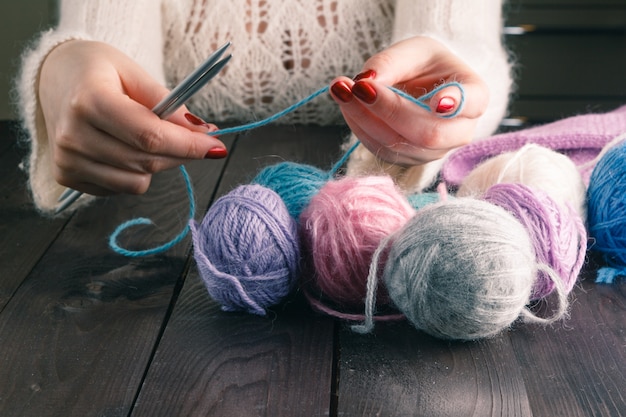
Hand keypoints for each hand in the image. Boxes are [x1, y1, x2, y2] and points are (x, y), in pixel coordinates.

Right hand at [38, 40, 226, 195]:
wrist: (54, 77)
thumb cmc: (98, 71)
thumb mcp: (135, 74)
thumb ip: (170, 105)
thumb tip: (205, 133)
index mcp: (90, 101)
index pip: (150, 136)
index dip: (189, 146)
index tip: (217, 146)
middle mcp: (73, 135)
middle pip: (147, 162)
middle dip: (181, 154)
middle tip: (197, 140)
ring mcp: (67, 160)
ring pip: (137, 182)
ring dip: (157, 165)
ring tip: (149, 139)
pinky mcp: (67, 176)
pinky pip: (120, 189)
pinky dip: (134, 173)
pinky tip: (125, 149)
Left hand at [329, 36, 488, 165]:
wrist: (419, 85)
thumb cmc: (422, 65)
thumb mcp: (411, 50)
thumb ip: (391, 62)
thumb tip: (367, 82)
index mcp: (474, 96)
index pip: (471, 103)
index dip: (455, 104)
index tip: (438, 102)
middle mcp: (459, 131)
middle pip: (428, 133)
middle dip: (389, 110)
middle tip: (357, 85)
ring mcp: (434, 151)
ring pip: (399, 145)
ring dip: (364, 118)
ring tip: (342, 89)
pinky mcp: (407, 159)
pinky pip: (381, 149)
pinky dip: (359, 126)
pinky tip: (347, 104)